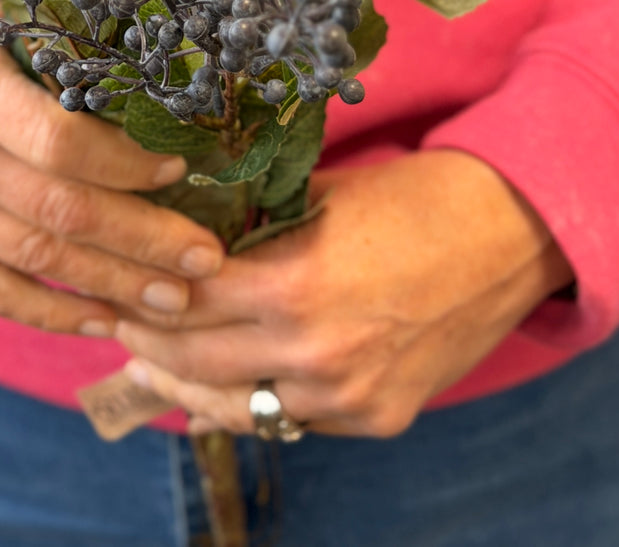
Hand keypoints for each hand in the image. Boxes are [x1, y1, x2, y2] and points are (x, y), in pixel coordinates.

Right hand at [0, 0, 223, 335]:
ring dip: (112, 285)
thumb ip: (55, 53)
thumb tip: (161, 88)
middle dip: (142, 241)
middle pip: (56, 213)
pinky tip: (103, 319)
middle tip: (208, 257)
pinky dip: (48, 312)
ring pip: (31, 260)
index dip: (125, 164)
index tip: (181, 167)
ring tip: (177, 296)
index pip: (57, 141)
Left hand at [117, 149, 572, 436]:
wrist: (509, 233)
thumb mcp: (319, 196)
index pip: (184, 301)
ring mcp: (348, 395)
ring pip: (236, 407)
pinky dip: (252, 403)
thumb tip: (181, 236)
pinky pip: (289, 422)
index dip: (140, 292)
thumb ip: (252, 225)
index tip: (109, 280)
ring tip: (155, 364)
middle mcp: (316, 352)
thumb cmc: (411, 198)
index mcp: (295, 284)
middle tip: (115, 323)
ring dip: (190, 384)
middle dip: (148, 341)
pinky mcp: (376, 418)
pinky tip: (221, 388)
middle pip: (196, 360)